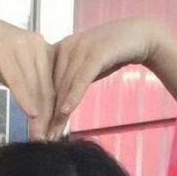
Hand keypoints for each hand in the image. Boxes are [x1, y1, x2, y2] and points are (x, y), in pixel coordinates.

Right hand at [0, 14, 56, 139]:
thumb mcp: (17, 71)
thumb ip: (30, 87)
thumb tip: (41, 115)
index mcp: (45, 49)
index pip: (55, 85)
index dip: (54, 111)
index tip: (53, 133)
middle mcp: (38, 44)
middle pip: (47, 87)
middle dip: (47, 116)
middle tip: (45, 140)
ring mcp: (23, 44)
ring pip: (35, 85)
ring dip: (37, 112)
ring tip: (37, 134)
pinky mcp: (5, 49)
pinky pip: (18, 78)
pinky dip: (24, 97)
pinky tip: (30, 113)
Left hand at [48, 19, 166, 138]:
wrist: (139, 36)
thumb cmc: (111, 55)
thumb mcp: (86, 68)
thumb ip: (70, 81)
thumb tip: (56, 106)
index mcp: (60, 49)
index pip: (45, 83)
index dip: (40, 108)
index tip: (37, 131)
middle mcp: (67, 46)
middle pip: (52, 86)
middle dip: (47, 115)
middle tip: (42, 138)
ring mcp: (81, 48)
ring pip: (64, 85)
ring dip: (57, 112)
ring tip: (52, 134)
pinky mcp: (96, 53)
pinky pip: (81, 78)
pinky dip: (73, 96)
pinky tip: (65, 112)